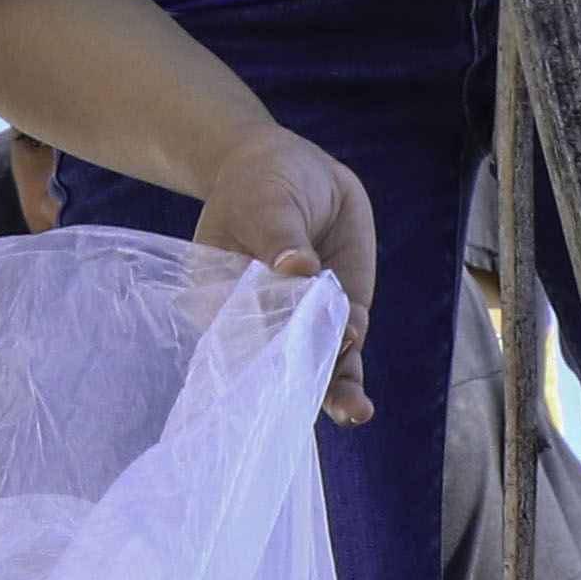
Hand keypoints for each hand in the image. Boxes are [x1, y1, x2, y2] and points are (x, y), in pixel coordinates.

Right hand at [190, 122, 379, 423]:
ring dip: (334, 394)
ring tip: (352, 412)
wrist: (296, 167)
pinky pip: (347, 349)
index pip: (236, 337)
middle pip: (276, 361)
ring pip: (316, 366)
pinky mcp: (340, 314)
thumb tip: (298, 265)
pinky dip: (351, 373)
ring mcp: (302, 322)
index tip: (275, 378)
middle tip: (322, 404)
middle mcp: (261, 321)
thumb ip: (279, 235)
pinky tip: (358, 401)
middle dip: (300, 386)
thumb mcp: (265, 202)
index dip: (257, 360)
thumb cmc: (260, 184)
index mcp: (222, 301)